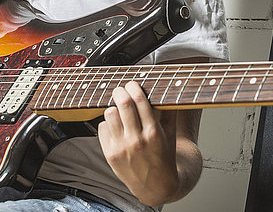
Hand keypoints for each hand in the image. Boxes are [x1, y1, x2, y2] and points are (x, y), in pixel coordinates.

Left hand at [98, 81, 178, 206]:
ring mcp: (122, 148)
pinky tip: (116, 128)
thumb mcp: (170, 133)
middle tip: (121, 91)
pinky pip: (102, 127)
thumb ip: (168, 110)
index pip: (139, 100)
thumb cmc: (164, 156)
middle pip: (122, 102)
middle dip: (120, 91)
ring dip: (114, 108)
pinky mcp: (110, 155)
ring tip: (119, 111)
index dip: (133, 87)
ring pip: (109, 113)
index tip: (132, 85)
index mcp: (153, 132)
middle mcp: (137, 140)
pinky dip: (108, 124)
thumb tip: (165, 88)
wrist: (156, 187)